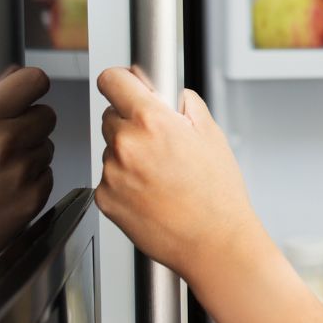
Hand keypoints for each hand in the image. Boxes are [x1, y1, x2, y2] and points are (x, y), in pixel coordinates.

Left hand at [94, 67, 258, 286]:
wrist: (213, 243)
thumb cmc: (218, 196)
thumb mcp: (212, 136)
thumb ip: (186, 106)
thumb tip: (171, 95)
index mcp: (152, 121)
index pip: (113, 80)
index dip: (121, 81)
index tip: (126, 86)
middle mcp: (126, 144)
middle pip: (111, 116)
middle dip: (130, 123)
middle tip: (159, 143)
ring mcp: (111, 173)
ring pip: (111, 150)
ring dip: (128, 155)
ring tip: (160, 176)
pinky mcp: (105, 199)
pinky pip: (108, 178)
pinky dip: (124, 182)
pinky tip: (150, 194)